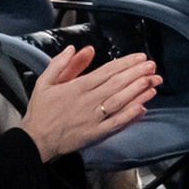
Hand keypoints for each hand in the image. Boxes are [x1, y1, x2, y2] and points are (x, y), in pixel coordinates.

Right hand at [15, 44, 162, 162]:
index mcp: (77, 87)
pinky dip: (129, 115)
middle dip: (137, 74)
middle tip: (153, 66)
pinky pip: (116, 123)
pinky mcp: (95, 133)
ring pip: (120, 101)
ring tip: (153, 82)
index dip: (126, 63)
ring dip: (138, 91)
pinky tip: (142, 107)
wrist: (35, 139)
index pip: (107, 71)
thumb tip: (76, 49)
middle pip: (117, 84)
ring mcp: (93, 118)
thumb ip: (61, 64)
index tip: (140, 57)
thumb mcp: (44, 82)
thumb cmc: (40, 111)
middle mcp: (87, 101)